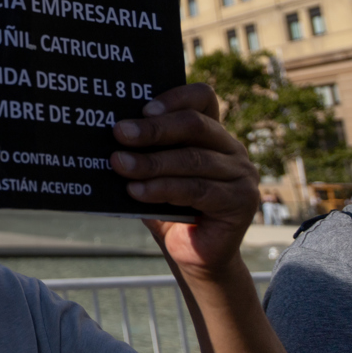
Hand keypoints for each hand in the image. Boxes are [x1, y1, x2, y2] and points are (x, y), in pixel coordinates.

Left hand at [110, 83, 259, 280]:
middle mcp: (231, 148)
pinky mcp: (242, 201)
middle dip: (153, 129)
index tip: (142, 108)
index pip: (202, 97)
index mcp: (210, 132)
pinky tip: (136, 191)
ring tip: (119, 165)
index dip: (175, 97)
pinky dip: (162, 188)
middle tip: (120, 133)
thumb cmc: (166, 207)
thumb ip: (141, 151)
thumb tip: (109, 133)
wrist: (190, 255)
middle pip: (194, 124)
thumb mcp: (151, 173)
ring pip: (192, 159)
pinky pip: (197, 189)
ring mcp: (241, 174)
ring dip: (151, 162)